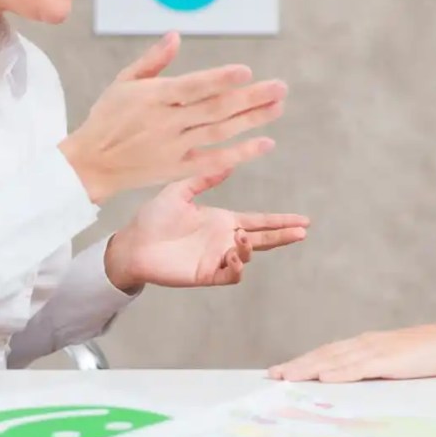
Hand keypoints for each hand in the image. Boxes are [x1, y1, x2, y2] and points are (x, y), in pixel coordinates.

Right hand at [59, 32, 287, 202]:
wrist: (89, 163)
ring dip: (252, 120)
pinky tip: (264, 143)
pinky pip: (213, 161)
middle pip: (215, 109)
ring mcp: (173, 148)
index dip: (219, 79)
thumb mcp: (123, 83)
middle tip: (280, 87)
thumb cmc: (108, 117)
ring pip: (219, 132)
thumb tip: (176, 35)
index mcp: (153, 98)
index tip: (246, 71)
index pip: (192, 87)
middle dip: (250, 98)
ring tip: (278, 106)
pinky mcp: (176, 169)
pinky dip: (240, 153)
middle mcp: (166, 123)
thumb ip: (153, 61)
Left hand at [104, 170, 309, 290]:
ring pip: (247, 257)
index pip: (259, 220)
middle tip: (302, 232)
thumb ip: (205, 177)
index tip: (303, 221)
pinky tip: (233, 254)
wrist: (132, 243)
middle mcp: (224, 239)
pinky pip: (230, 275)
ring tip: (242, 239)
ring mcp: (216, 257)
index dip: (280, 220)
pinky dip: (237, 267)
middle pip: (262, 239)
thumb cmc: (153, 217)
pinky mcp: (205, 274)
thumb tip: (229, 161)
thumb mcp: (180, 191)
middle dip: (283, 236)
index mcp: (222, 219)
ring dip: (251, 248)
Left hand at [267, 316, 435, 382]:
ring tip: (287, 376)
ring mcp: (378, 350)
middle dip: (297, 364)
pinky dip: (339, 372)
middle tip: (271, 374)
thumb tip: (353, 380)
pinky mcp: (391, 359)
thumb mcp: (395, 362)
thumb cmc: (429, 353)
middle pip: (324, 355)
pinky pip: (360, 367)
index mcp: (366, 344)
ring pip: (335, 360)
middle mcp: (366, 343)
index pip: (327, 353)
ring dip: (309, 368)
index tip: (282, 369)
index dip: (303, 361)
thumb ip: (374, 368)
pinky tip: (324, 377)